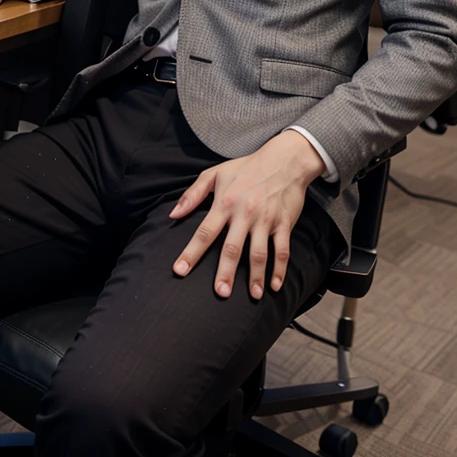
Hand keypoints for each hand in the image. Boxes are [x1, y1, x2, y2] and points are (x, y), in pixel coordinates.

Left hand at [170, 130, 324, 299]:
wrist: (284, 160)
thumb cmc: (246, 167)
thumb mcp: (215, 174)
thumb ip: (192, 194)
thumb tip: (173, 215)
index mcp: (225, 203)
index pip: (205, 232)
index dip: (191, 252)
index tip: (179, 270)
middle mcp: (244, 214)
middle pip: (232, 248)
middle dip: (226, 272)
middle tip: (220, 293)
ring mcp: (265, 220)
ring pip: (259, 253)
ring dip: (256, 276)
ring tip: (252, 296)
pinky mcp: (283, 223)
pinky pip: (282, 250)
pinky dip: (279, 269)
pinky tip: (274, 286)